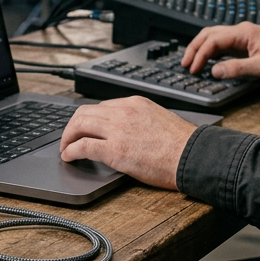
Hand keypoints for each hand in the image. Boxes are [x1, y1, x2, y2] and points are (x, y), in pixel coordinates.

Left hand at [59, 96, 197, 189]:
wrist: (193, 156)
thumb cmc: (182, 144)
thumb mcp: (158, 120)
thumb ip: (139, 121)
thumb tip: (126, 132)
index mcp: (135, 103)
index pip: (101, 106)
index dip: (88, 119)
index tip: (83, 128)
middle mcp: (123, 112)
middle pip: (84, 112)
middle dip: (72, 126)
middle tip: (68, 138)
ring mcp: (118, 129)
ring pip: (79, 125)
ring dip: (67, 137)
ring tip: (65, 148)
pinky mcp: (114, 150)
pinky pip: (82, 146)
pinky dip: (70, 151)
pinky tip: (68, 157)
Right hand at [181, 22, 259, 81]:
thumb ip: (237, 68)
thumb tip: (214, 71)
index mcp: (243, 32)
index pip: (213, 40)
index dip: (200, 54)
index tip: (193, 69)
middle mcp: (241, 31)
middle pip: (209, 34)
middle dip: (194, 48)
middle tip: (185, 64)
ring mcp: (242, 37)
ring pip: (214, 38)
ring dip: (201, 49)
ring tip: (191, 63)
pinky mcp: (245, 45)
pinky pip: (222, 44)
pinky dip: (210, 51)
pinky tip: (207, 61)